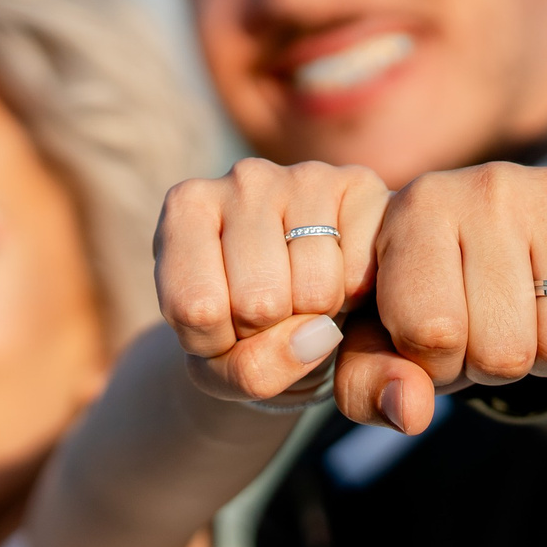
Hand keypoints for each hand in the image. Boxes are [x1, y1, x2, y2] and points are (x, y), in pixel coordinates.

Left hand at [155, 159, 388, 403]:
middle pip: (258, 301)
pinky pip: (359, 277)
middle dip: (270, 331)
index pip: (196, 307)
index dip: (218, 342)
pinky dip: (355, 298)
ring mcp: (304, 176)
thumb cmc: (241, 328)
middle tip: (271, 312)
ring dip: (315, 317)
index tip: (223, 326)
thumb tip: (321, 333)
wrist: (296, 299)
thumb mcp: (222, 367)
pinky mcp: (360, 186)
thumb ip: (251, 370)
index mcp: (187, 207)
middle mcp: (243, 179)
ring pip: (314, 291)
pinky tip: (338, 277)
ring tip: (303, 295)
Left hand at [335, 164, 546, 432]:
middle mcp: (487, 187)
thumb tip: (410, 412)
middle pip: (504, 349)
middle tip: (496, 327)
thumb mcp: (386, 336)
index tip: (440, 338)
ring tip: (535, 315)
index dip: (440, 363)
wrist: (527, 229)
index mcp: (416, 210)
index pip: (432, 331)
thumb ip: (371, 382)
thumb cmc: (442, 292)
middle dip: (498, 364)